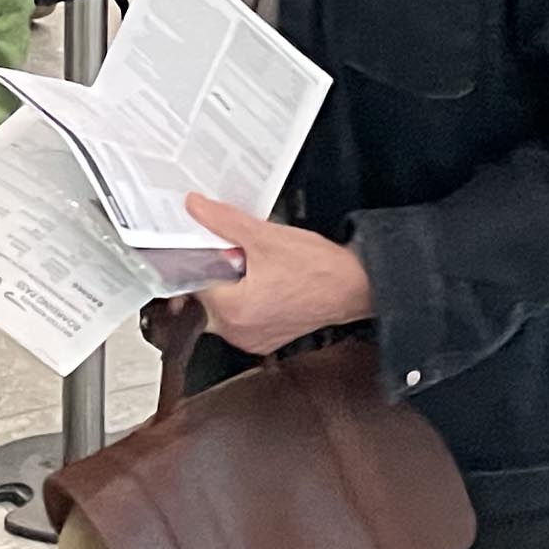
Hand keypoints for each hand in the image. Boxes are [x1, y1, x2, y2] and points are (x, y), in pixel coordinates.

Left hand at [181, 198, 375, 350]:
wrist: (354, 287)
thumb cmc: (317, 269)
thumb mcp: (265, 236)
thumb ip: (224, 221)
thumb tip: (196, 207)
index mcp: (232, 311)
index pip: (194, 283)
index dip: (200, 260)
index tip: (210, 247)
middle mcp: (238, 333)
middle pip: (207, 298)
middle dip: (217, 274)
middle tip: (236, 255)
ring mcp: (252, 340)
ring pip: (223, 309)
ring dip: (231, 287)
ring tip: (254, 268)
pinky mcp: (266, 341)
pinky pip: (242, 319)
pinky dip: (246, 301)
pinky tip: (263, 282)